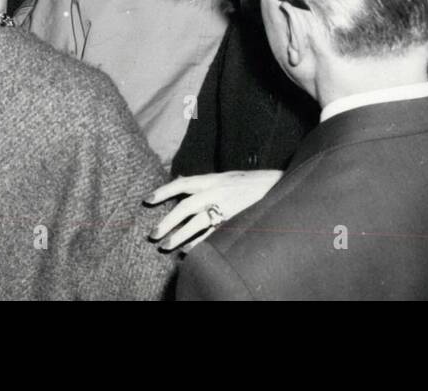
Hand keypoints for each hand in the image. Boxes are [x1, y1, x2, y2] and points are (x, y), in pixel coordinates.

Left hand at [144, 170, 281, 251]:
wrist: (280, 186)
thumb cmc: (252, 183)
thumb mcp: (228, 176)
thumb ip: (207, 181)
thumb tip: (183, 180)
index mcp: (214, 179)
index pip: (183, 183)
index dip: (164, 191)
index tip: (147, 200)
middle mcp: (218, 191)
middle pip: (186, 206)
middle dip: (167, 221)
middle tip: (153, 234)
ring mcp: (226, 206)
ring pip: (197, 223)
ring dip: (179, 236)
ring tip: (166, 246)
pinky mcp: (235, 220)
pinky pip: (212, 235)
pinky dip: (198, 244)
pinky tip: (187, 251)